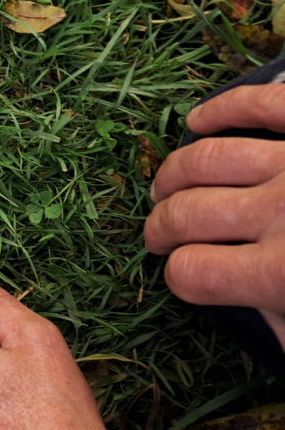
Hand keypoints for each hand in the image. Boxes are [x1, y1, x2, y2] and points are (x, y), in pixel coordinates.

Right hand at [146, 84, 284, 346]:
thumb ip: (283, 324)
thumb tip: (248, 311)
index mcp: (283, 274)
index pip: (190, 273)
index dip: (178, 279)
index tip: (184, 278)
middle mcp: (282, 212)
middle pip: (185, 213)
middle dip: (160, 227)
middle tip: (158, 234)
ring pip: (206, 158)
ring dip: (173, 174)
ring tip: (166, 188)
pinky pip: (259, 105)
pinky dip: (221, 109)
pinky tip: (197, 121)